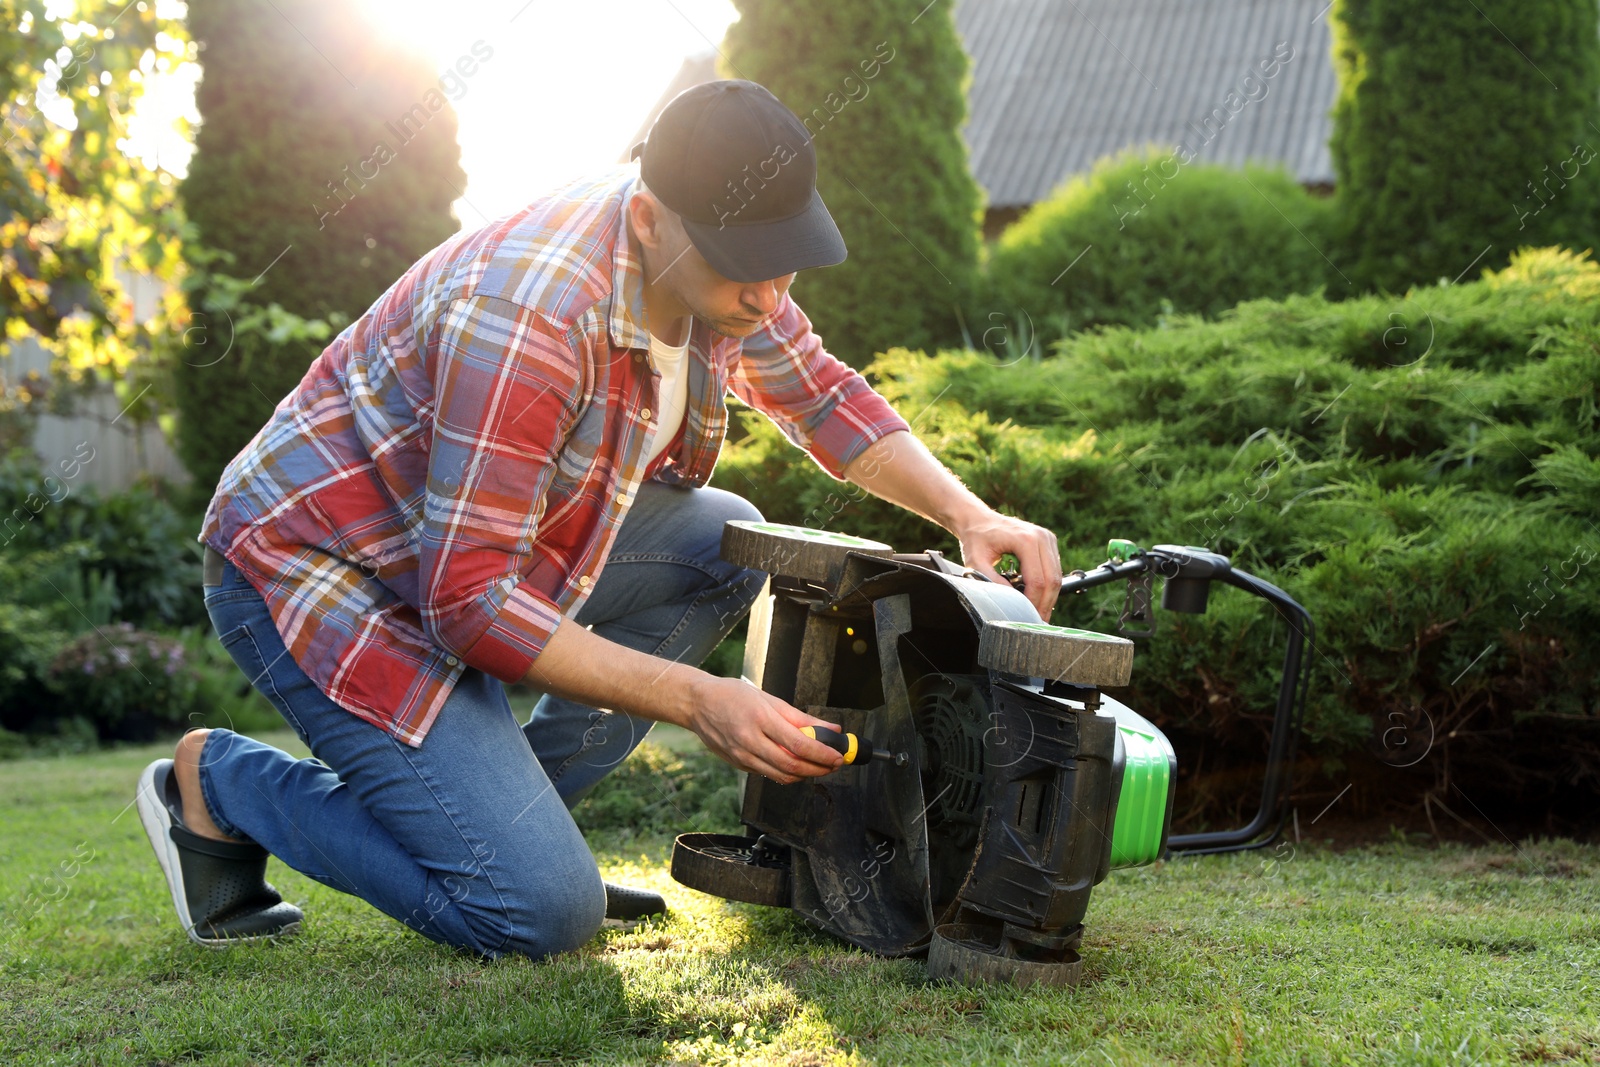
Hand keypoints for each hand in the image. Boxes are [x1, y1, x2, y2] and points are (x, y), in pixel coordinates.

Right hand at [684, 674, 844, 782]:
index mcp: (761, 719)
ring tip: (820, 766)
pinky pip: (768, 774)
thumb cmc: (733, 696)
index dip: (823, 753)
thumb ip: (801, 717)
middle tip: (835, 764)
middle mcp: (750, 741)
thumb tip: (831, 728)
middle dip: (819, 769)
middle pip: (792, 766)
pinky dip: (787, 774)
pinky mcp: (738, 765)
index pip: (799, 744)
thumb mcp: (769, 699)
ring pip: (781, 776)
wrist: (698, 704)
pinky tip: (796, 765)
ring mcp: (742, 756)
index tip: (838, 755)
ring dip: (805, 775)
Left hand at [955, 509, 1062, 619]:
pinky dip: (1048, 586)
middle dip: (1045, 604)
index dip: (1033, 603)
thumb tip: (1012, 600)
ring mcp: (1048, 538)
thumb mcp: (976, 562)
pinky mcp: (1049, 542)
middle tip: (1037, 622)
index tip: (1025, 616)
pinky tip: (1038, 597)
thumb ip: (991, 581)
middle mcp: (1041, 536)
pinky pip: (1055, 569)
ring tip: (1038, 613)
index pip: (1037, 580)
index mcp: (1025, 539)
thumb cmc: (976, 539)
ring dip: (1049, 597)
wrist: (979, 520)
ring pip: (1057, 576)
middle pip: (1052, 580)